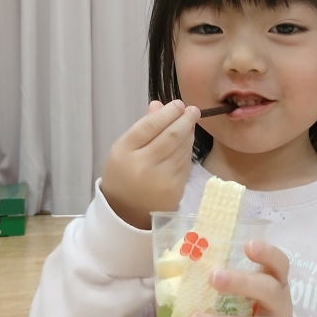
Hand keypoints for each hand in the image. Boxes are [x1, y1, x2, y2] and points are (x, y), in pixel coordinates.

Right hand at [100, 100, 199, 227]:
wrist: (126, 213)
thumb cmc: (123, 175)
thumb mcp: (124, 149)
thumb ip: (142, 127)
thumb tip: (159, 105)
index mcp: (124, 153)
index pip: (150, 126)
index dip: (167, 113)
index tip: (178, 104)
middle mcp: (143, 165)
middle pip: (170, 136)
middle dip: (184, 119)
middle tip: (193, 109)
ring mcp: (161, 178)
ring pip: (181, 148)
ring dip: (189, 133)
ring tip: (190, 121)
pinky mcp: (175, 188)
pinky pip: (185, 162)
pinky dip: (188, 149)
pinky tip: (188, 141)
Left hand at [189, 241, 292, 316]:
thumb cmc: (259, 310)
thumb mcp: (255, 292)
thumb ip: (232, 279)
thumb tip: (187, 261)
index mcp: (277, 284)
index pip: (280, 264)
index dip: (268, 254)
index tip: (248, 245)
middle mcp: (280, 307)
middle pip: (268, 292)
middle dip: (242, 283)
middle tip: (213, 277)